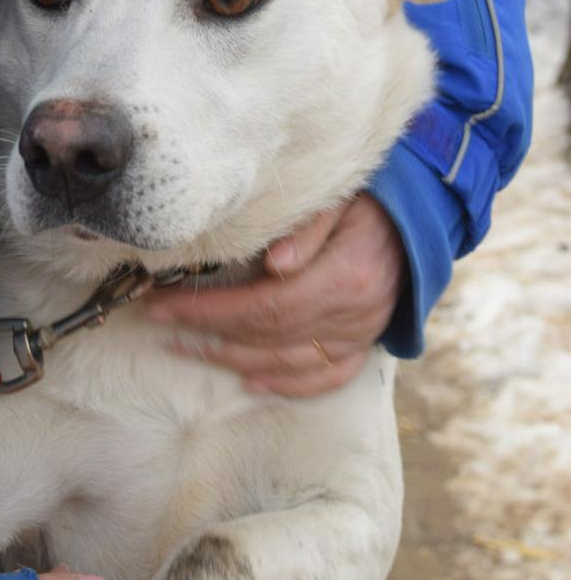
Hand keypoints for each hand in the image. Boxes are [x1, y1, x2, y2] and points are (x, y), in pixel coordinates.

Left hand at [146, 194, 405, 395]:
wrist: (419, 215)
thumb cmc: (369, 198)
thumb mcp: (340, 196)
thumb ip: (308, 227)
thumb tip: (273, 263)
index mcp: (345, 276)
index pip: (265, 305)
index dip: (210, 310)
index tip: (164, 304)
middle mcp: (354, 314)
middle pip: (269, 335)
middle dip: (207, 330)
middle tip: (160, 322)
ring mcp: (361, 334)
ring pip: (289, 361)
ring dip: (232, 358)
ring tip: (187, 347)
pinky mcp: (364, 344)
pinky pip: (325, 377)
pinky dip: (284, 383)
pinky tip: (248, 380)